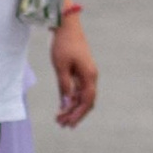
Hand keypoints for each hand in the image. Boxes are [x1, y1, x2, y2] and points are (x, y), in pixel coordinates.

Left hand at [49, 8, 96, 127]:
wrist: (67, 27)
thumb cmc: (63, 45)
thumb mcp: (61, 67)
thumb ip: (64, 86)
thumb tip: (66, 104)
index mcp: (89, 76)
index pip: (87, 101)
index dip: (78, 114)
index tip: (67, 123)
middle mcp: (91, 76)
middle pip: (87, 101)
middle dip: (76, 114)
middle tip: (62, 125)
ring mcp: (87, 73)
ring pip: (83, 96)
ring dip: (73, 107)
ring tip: (60, 117)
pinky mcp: (81, 70)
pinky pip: (79, 89)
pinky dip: (72, 98)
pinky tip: (63, 105)